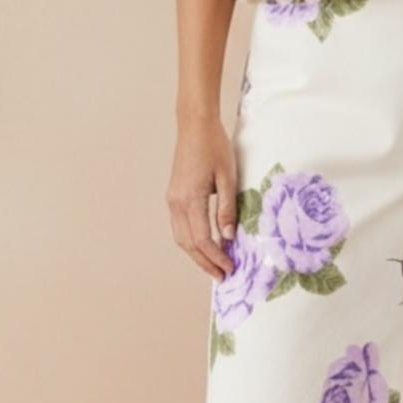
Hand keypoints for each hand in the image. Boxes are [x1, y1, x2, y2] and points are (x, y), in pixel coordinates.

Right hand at [167, 113, 238, 279]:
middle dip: (205, 262)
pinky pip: (179, 226)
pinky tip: (204, 244)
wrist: (194, 126)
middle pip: (188, 244)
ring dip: (196, 254)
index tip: (230, 268)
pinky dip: (191, 241)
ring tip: (214, 265)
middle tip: (222, 276)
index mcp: (190, 199)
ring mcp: (172, 199)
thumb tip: (227, 236)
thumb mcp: (228, 177)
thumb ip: (226, 208)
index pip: (202, 239)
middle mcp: (176, 203)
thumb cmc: (214, 147)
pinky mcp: (173, 195)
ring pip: (180, 237)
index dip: (216, 257)